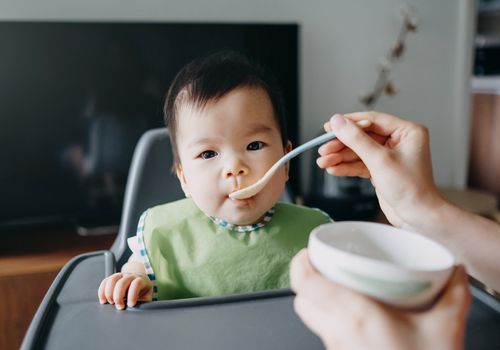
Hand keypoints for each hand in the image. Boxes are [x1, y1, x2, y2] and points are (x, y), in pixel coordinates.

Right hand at [98, 272, 152, 309]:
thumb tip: (135, 309)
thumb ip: (143, 303)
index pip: (136, 284)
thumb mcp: (147, 297)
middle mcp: (130, 276)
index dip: (132, 295)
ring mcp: (121, 275)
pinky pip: (105, 282)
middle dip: (118, 297)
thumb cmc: (143, 292)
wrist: (140, 281)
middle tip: (120, 307)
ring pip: (112, 280)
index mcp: (141, 280)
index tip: (130, 305)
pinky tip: (103, 301)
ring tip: (111, 303)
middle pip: (122, 283)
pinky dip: (102, 292)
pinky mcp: (112, 278)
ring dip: (109, 293)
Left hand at [290, 249, 470, 349]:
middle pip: (302, 301)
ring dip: (318, 300)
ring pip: (311, 319)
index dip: (300, 264)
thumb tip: (454, 273)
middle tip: (324, 266)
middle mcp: (338, 333)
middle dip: (308, 281)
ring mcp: (337, 349)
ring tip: (339, 286)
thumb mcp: (445, 330)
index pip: (306, 285)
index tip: (308, 251)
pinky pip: (325, 334)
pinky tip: (353, 315)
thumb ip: (453, 296)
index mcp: (355, 316)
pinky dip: (330, 319)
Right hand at [317, 112, 442, 229]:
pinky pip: (360, 163)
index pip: (372, 120)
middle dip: (341, 144)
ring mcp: (389, 155)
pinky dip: (347, 167)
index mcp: (407, 131)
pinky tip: (333, 169)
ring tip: (323, 162)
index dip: (348, 123)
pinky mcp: (381, 169)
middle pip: (362, 136)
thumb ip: (356, 139)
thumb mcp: (379, 160)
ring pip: (359, 151)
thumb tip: (338, 121)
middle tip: (324, 149)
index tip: (329, 127)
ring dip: (340, 157)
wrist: (418, 217)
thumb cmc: (410, 189)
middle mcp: (399, 141)